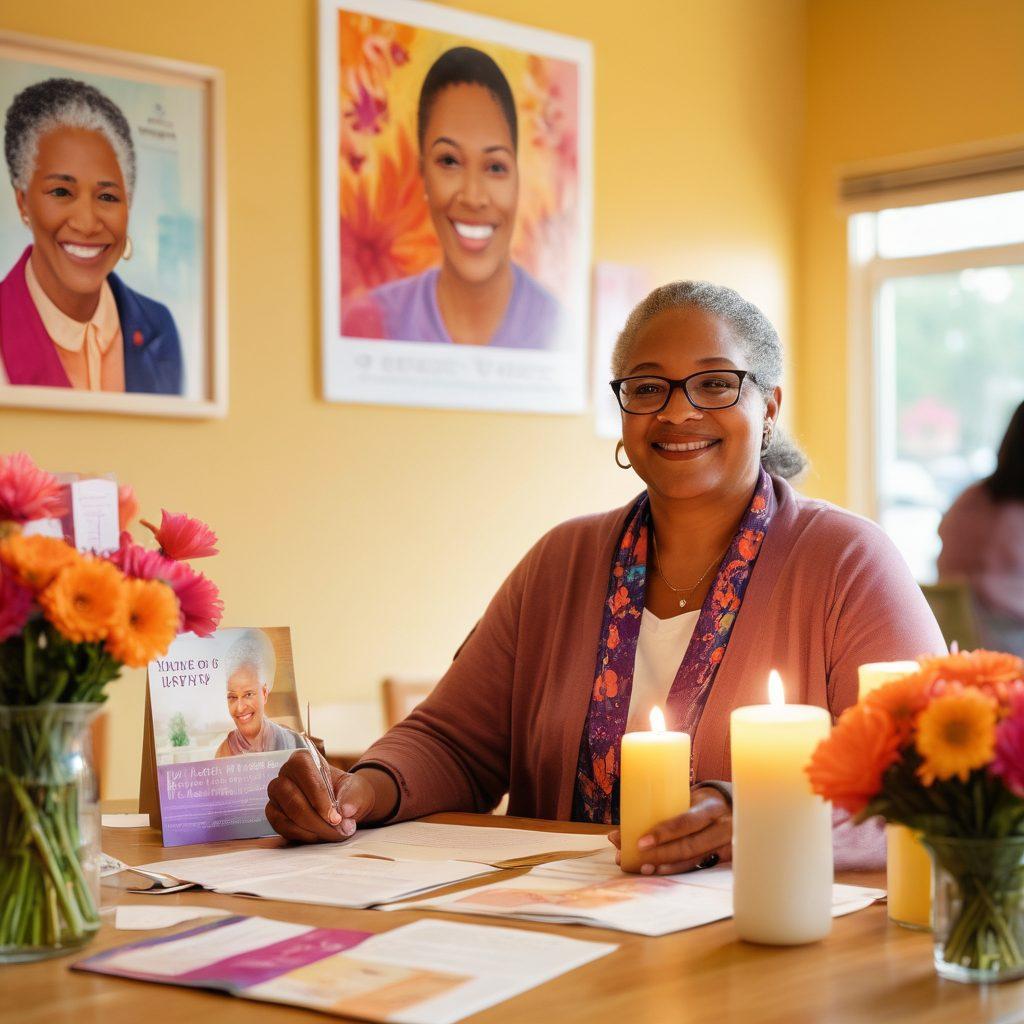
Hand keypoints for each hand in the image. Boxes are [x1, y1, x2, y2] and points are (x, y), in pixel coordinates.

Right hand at [266, 751, 375, 842]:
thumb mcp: (357, 790)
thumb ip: (354, 797)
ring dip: (311, 830)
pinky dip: (303, 836)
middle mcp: (285, 774)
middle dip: (316, 820)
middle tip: (336, 831)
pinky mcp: (274, 813)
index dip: (318, 796)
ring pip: (287, 815)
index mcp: (303, 759)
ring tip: (331, 835)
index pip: (303, 771)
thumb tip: (345, 810)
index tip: (335, 817)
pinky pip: (282, 828)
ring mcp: (276, 795)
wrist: (343, 805)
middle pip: (293, 799)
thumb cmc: (347, 792)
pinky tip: (318, 836)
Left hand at [608, 787, 731, 874]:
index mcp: (711, 807)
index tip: (640, 841)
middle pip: (689, 846)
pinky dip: (676, 870)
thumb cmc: (700, 802)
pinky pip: (697, 867)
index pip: (687, 822)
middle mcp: (722, 828)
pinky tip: (658, 871)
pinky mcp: (724, 859)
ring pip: (692, 861)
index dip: (664, 833)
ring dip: (665, 866)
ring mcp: (725, 846)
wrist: (734, 807)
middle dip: (660, 854)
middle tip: (636, 856)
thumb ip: (660, 811)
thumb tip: (616, 835)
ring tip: (643, 868)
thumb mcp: (688, 797)